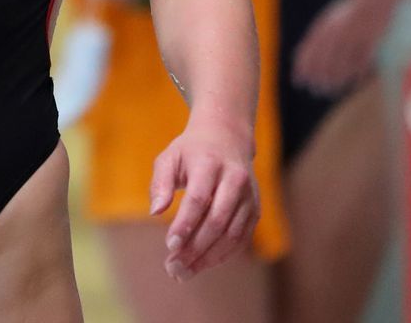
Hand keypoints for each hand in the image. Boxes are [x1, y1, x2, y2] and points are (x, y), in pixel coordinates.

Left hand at [147, 117, 256, 279]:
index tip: (169, 246)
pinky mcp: (255, 209)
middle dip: (194, 248)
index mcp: (210, 163)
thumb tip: (155, 212)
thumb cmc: (191, 152)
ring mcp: (249, 196)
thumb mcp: (169, 158)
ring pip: (231, 234)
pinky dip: (222, 255)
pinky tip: (202, 264)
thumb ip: (160, 183)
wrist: (227, 138)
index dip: (185, 224)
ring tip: (183, 273)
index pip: (199, 198)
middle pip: (217, 220)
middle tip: (173, 268)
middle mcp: (235, 179)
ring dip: (207, 258)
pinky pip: (241, 239)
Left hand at [291, 0, 398, 95]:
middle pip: (324, 58)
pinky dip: (356, 73)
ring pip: (342, 62)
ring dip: (335, 79)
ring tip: (331, 90)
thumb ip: (316, 37)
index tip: (299, 81)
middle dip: (318, 77)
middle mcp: (337, 31)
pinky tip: (353, 83)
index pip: (309, 49)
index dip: (303, 67)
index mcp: (325, 25)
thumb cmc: (351, 10)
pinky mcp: (370, 39)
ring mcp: (353, 35)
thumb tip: (298, 57)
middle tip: (316, 90)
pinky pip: (361, 60)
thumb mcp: (329, 20)